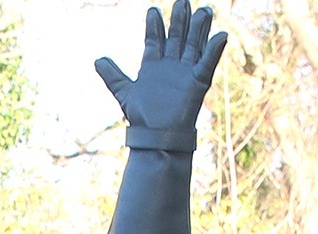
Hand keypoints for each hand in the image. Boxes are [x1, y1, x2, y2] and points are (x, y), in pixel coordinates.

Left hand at [93, 5, 226, 141]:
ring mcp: (185, 73)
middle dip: (179, 20)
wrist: (156, 136)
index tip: (153, 10)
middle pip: (177, 38)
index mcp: (154, 66)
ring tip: (203, 10)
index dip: (154, 26)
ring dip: (198, 28)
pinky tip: (220, 35)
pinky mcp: (198, 82)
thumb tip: (97, 60)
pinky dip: (214, 49)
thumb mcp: (124, 92)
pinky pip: (208, 62)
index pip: (155, 40)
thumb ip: (113, 76)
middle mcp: (171, 66)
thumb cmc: (142, 117)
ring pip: (194, 45)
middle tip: (182, 2)